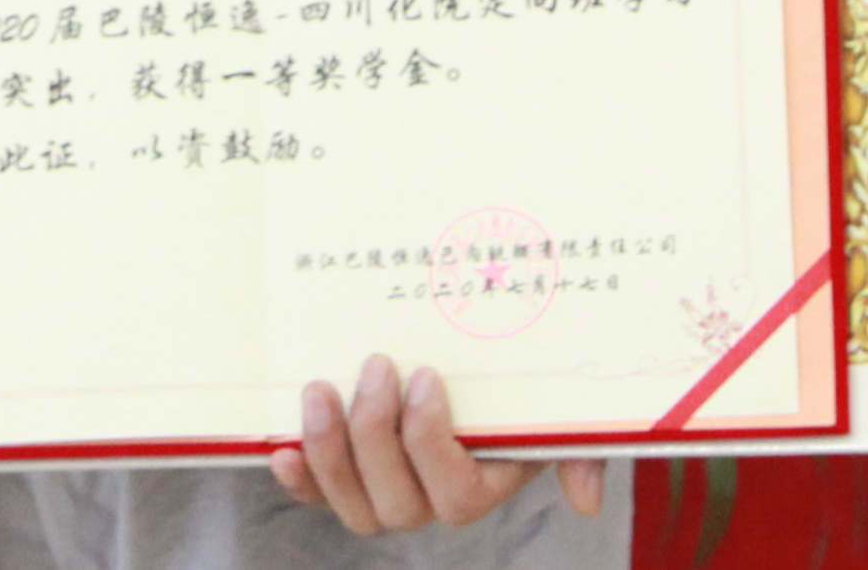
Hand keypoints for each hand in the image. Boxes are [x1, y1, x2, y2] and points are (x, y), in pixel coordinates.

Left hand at [268, 355, 605, 538]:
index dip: (431, 441)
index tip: (423, 375)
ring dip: (330, 451)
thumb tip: (587, 502)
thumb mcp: (555, 405)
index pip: (455, 494)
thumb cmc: (513, 382)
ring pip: (353, 506)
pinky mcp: (345, 474)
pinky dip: (299, 478)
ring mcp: (384, 490)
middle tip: (375, 364)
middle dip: (376, 434)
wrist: (470, 360)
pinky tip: (281, 449)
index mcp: (482, 483)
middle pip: (395, 505)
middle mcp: (430, 499)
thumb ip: (578, 448)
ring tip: (320, 388)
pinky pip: (317, 495)